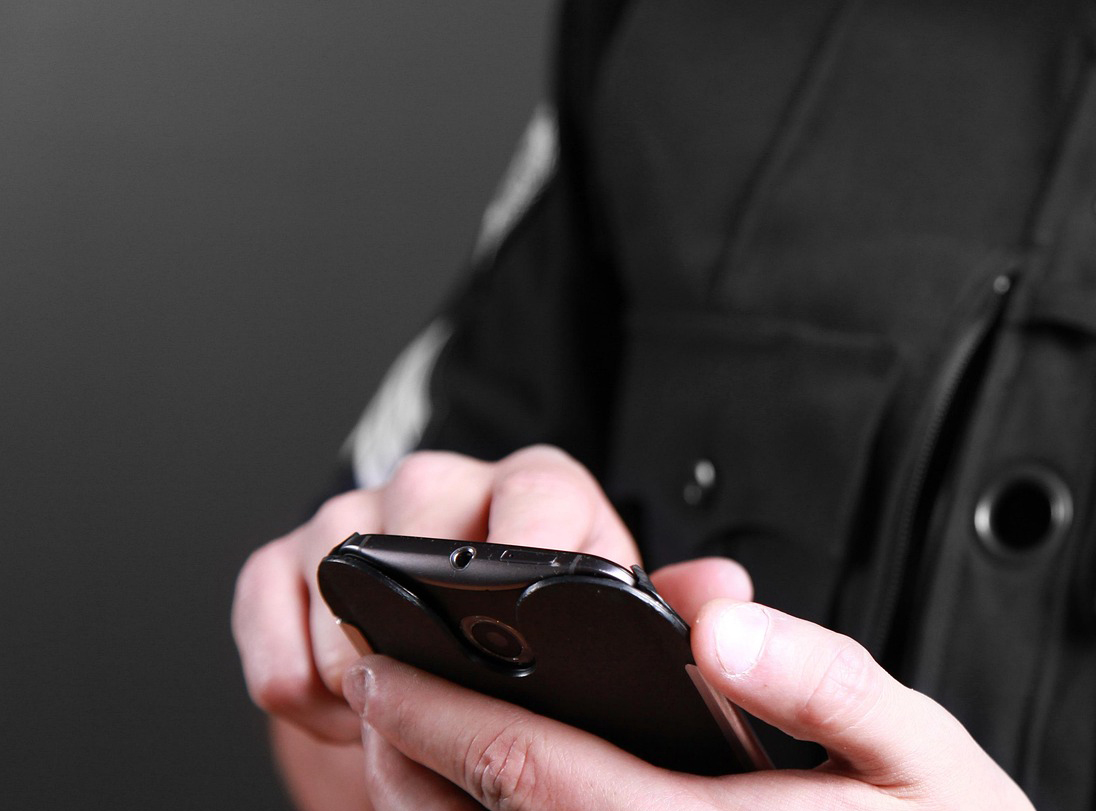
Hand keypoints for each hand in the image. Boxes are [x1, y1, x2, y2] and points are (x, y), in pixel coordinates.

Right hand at [232, 445, 646, 743]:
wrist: (463, 657)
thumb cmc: (550, 632)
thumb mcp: (618, 617)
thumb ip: (675, 604)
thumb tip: (723, 591)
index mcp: (540, 491)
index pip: (536, 495)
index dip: (528, 556)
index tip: (521, 630)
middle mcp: (444, 487)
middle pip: (413, 521)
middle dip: (423, 623)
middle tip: (443, 695)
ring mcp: (356, 518)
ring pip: (333, 570)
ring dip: (355, 665)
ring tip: (398, 715)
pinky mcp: (283, 565)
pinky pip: (265, 611)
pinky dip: (290, 676)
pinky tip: (336, 709)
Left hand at [348, 598, 1034, 810]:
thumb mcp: (925, 753)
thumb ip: (827, 681)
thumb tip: (719, 623)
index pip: (534, 771)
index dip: (439, 711)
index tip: (383, 654)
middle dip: (404, 753)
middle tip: (367, 677)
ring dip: (427, 805)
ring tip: (401, 735)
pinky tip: (488, 797)